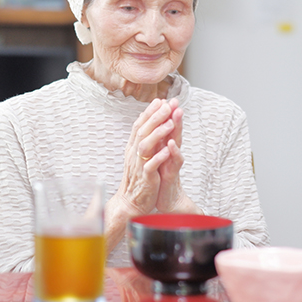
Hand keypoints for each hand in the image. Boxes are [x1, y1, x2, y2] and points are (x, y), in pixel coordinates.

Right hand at [115, 98, 175, 215]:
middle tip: (167, 105)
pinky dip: (158, 157)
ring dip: (158, 134)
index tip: (160, 100)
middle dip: (155, 117)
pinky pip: (150, 166)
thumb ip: (144, 140)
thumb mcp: (140, 155)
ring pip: (145, 146)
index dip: (149, 112)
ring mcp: (138, 165)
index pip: (139, 125)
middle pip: (142, 131)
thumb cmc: (139, 177)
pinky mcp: (145, 178)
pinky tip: (167, 149)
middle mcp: (134, 154)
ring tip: (170, 124)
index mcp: (133, 147)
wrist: (131, 201)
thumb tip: (148, 121)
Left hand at [154, 104, 185, 211]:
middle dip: (175, 115)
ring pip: (177, 142)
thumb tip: (153, 127)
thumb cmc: (161, 178)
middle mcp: (170, 152)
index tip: (164, 99)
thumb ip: (158, 142)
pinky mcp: (173, 174)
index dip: (165, 114)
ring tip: (176, 115)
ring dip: (177, 128)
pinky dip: (173, 152)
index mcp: (164, 148)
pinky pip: (174, 161)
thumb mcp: (157, 157)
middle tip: (175, 101)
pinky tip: (172, 144)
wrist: (165, 200)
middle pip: (174, 130)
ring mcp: (173, 162)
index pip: (166, 128)